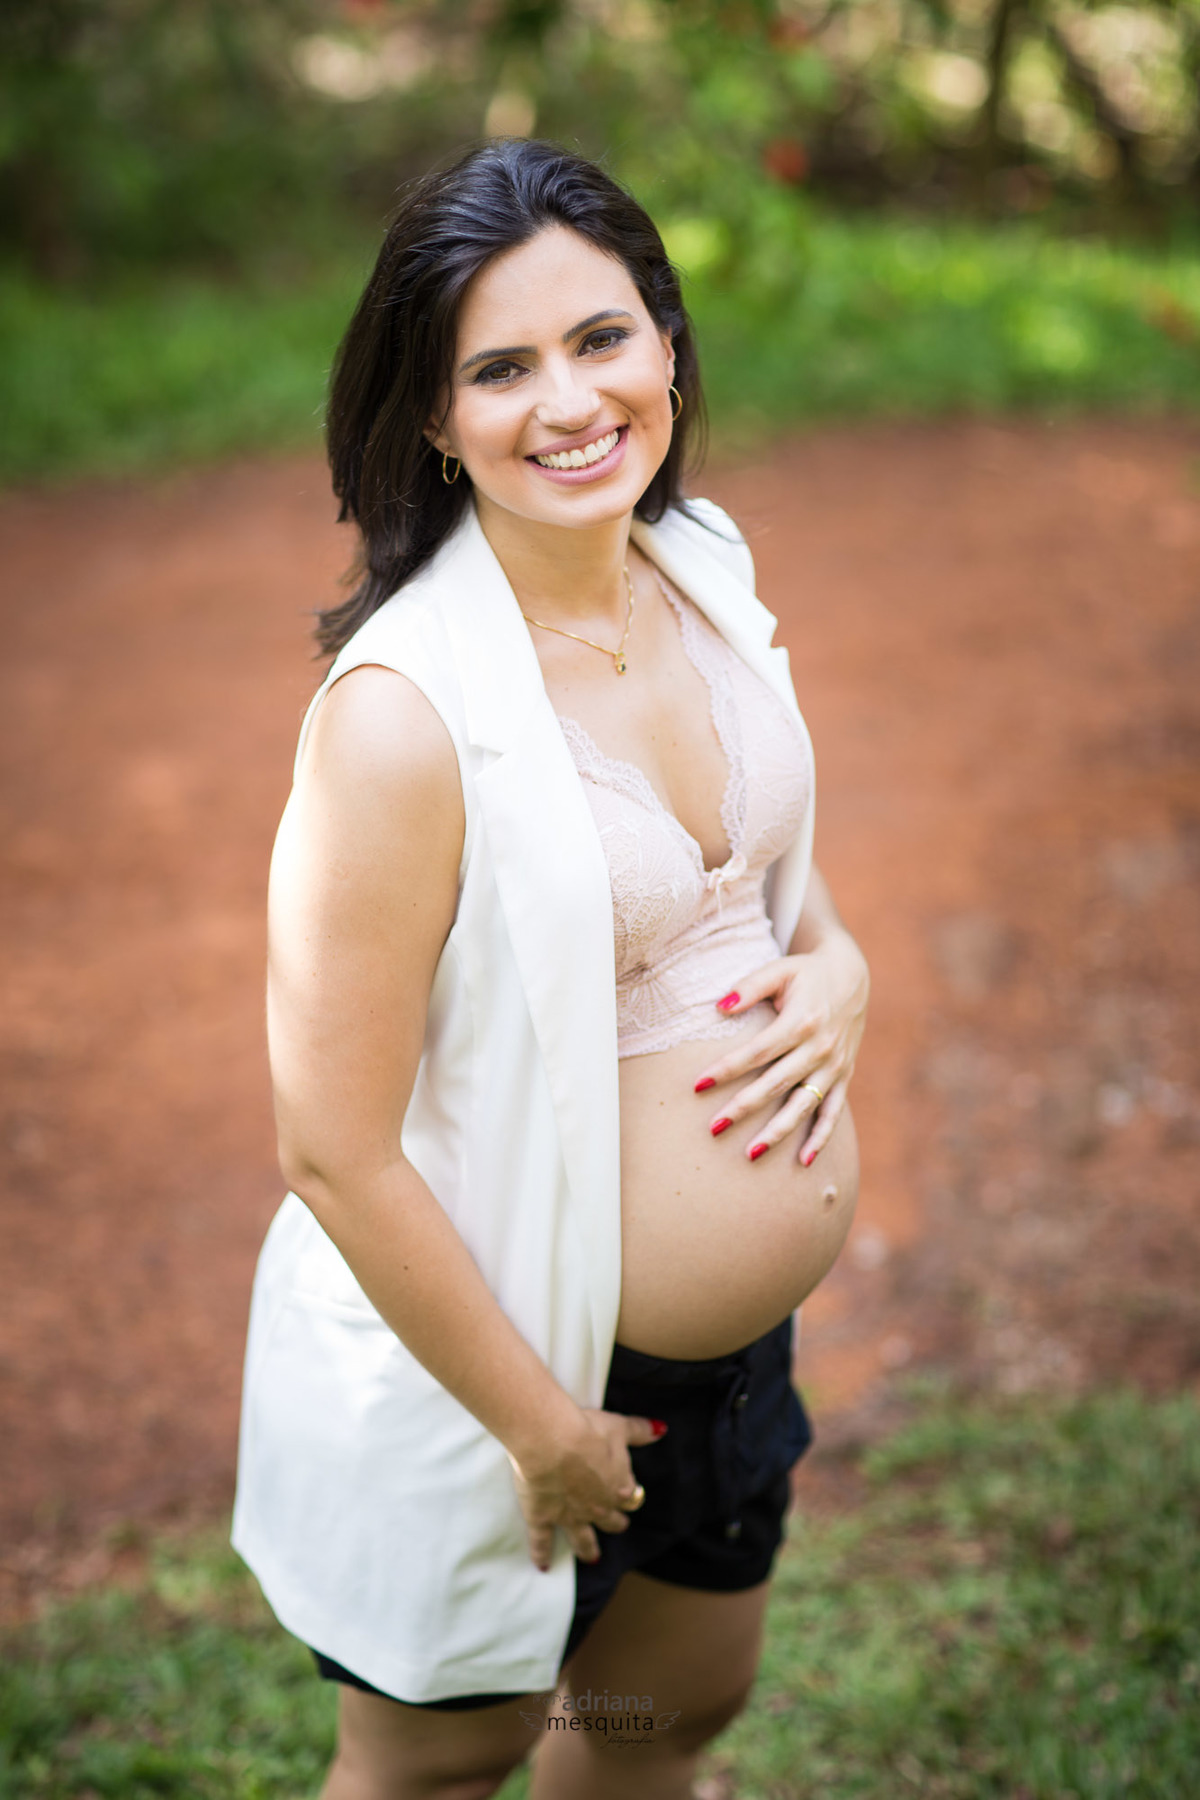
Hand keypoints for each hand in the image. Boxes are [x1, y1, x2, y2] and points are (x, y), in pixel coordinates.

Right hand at [508, 1407, 664, 1570]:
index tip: (628, 1491)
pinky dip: (542, 1554)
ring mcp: (570, 1516)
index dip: (629, 1491)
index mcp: (618, 1486)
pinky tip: (542, 1566)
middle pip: (611, 1520)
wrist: (553, 1442)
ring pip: (583, 1538)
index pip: (629, 1493)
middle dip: (616, 1523)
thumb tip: (661, 1429)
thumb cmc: (588, 1431)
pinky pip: (543, 1541)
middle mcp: (598, 1507)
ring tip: (592, 1557)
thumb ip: (640, 1431)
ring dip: (588, 1549)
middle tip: (618, 1525)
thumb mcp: (618, 1427)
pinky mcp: (544, 1518)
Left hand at [694, 926, 868, 1164]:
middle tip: (713, 1127)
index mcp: (801, 1021)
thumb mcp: (779, 970)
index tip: (698, 1084)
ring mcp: (834, 1066)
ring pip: (803, 1105)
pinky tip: (803, 1161)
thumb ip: (749, 988)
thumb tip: (718, 1007)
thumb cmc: (806, 973)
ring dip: (777, 1131)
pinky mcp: (843, 1076)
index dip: (727, 1068)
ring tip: (750, 1153)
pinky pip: (832, 1112)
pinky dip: (820, 1137)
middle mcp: (820, 1047)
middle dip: (743, 1107)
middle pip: (775, 1084)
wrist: (852, 976)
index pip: (757, 1051)